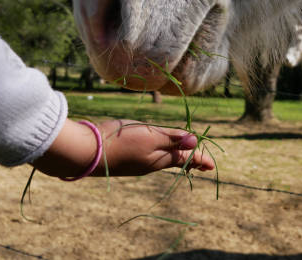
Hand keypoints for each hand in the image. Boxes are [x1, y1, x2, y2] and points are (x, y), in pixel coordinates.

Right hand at [33, 118, 214, 178]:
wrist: (89, 152)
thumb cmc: (123, 141)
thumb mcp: (151, 136)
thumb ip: (173, 139)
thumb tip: (196, 141)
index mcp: (160, 159)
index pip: (185, 159)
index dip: (199, 158)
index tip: (212, 165)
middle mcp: (151, 164)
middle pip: (175, 161)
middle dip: (189, 159)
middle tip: (202, 162)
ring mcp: (138, 163)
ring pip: (163, 159)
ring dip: (176, 157)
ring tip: (184, 156)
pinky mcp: (126, 158)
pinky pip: (150, 157)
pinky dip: (160, 154)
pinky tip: (157, 151)